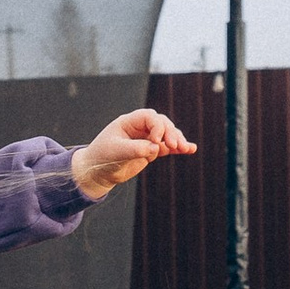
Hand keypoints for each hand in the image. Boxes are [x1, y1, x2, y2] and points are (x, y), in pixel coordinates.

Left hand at [70, 108, 195, 199]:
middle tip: (175, 146)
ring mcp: (147, 139)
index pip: (149, 117)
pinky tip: (191, 149)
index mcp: (129, 122)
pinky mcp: (151, 151)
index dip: (157, 126)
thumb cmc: (102, 157)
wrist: (98, 172)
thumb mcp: (116, 152)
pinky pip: (167, 147)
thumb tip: (156, 148)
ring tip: (187, 149)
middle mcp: (140, 128)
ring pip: (167, 135)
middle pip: (162, 124)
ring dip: (178, 141)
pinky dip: (178, 148)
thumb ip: (136, 148)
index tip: (157, 141)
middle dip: (170, 133)